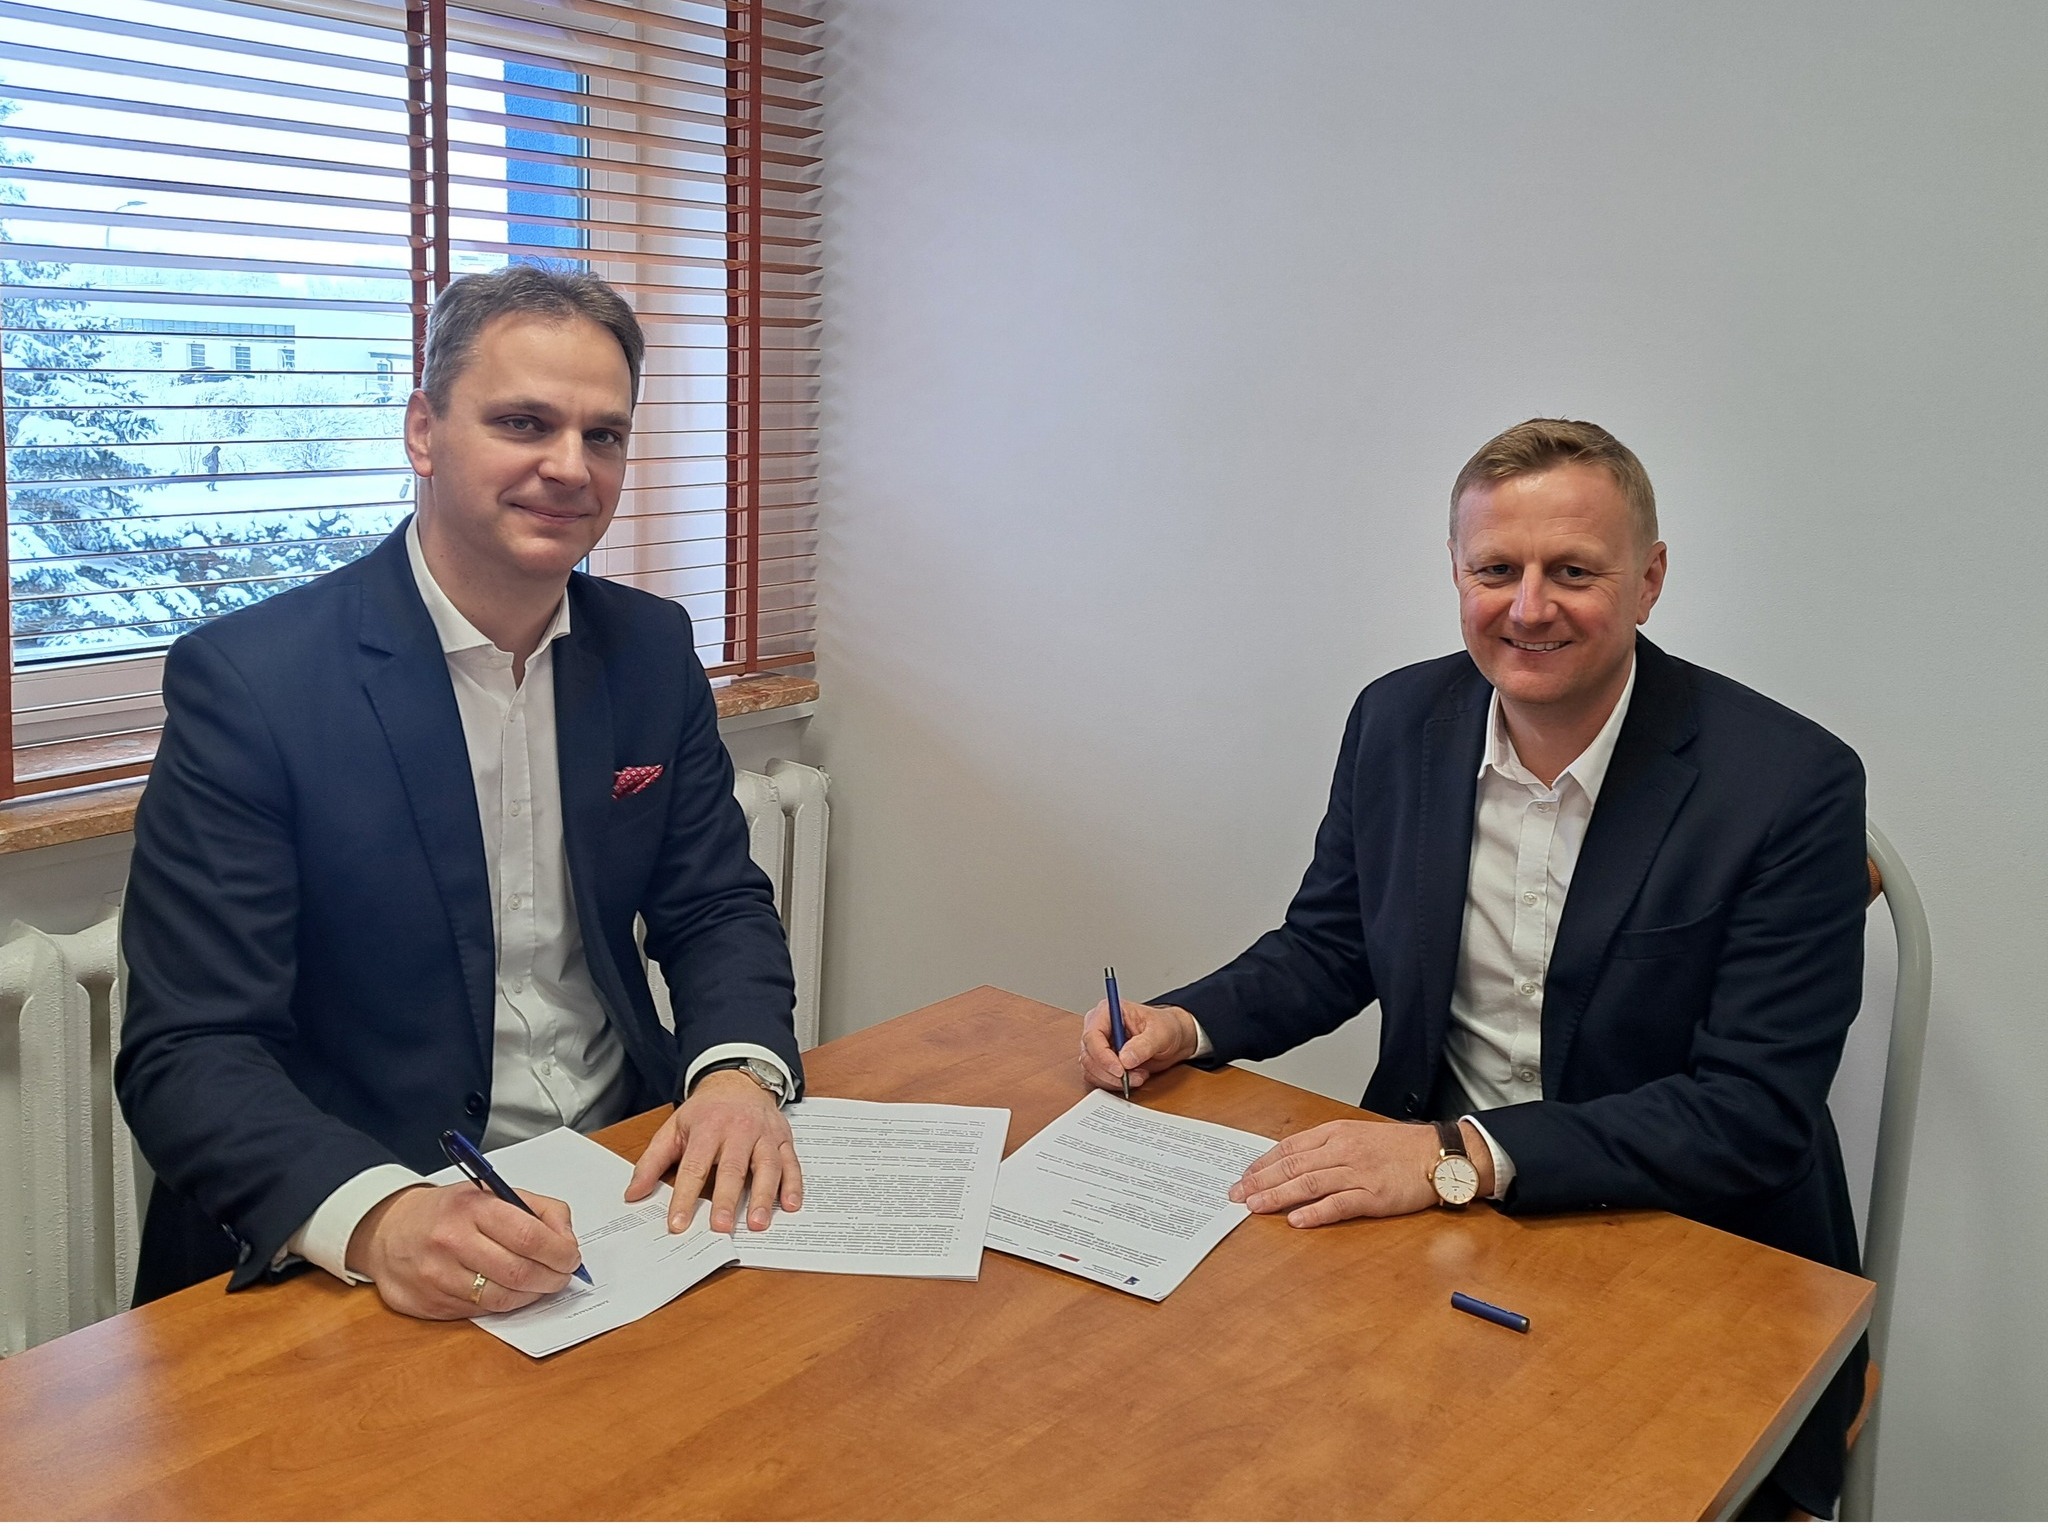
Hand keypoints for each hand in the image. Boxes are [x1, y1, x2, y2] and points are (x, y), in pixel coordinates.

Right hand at [346, 1181, 582, 1318]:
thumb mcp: (493, 1192)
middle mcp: (451, 1242)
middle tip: (562, 1275)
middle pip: (518, 1273)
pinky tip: (508, 1291)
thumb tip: (567, 1241)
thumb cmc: (451, 1211)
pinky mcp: (428, 1305)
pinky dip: (503, 1305)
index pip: (529, 1236)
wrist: (387, 1230)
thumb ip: (539, 1210)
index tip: (572, 1257)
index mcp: (471, 1208)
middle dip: (552, 1278)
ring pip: (501, 1300)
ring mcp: (436, 1277)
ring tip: (538, 1284)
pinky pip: (480, 1313)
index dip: (559, 1252)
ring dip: (530, 1296)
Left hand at [624, 1070, 803, 1234]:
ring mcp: (764, 1135)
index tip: (678, 1223)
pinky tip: (790, 1205)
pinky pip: (791, 1163)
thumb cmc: (705, 1111)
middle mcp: (738, 1130)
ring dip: (764, 1196)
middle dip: (727, 1199)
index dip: (685, 1197)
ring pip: (767, 1166)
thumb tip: (633, 1194)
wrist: (738, 1081)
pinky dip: (793, 1184)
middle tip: (721, 1227)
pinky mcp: (783, 1139)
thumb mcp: (673, 1128)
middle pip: (733, 1167)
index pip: (694, 1166)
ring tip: (757, 1223)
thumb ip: (652, 1162)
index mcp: (707, 1128)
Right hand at [1078, 998, 1200, 1090]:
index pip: (1092, 1036)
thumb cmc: (1166, 1027)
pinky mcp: (1102, 1061)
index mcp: (1108, 1012)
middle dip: (1110, 1072)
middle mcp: (1098, 1028)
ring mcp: (1098, 1046)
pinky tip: (1133, 1078)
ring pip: (1091, 1070)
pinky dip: (1114, 1084)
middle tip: (1133, 1077)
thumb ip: (1143, 1045)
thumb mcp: (1160, 1033)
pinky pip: (1098, 1078)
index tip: (1120, 1070)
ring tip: (1138, 1076)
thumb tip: (1125, 1059)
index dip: (1103, 1056)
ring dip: (1113, 1080)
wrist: (1173, 1038)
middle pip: (1088, 1055)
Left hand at [1229, 1118, 1492, 1226]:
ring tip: (1254, 1206)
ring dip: (1277, 1196)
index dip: (1263, 1163)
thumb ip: (1328, 1147)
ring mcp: (1357, 1173)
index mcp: (1336, 1133)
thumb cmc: (1400, 1147)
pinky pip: (1338, 1204)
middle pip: (1292, 1166)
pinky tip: (1296, 1220)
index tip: (1244, 1175)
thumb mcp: (1359, 1135)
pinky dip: (1315, 1213)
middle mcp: (1342, 1150)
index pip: (1290, 1148)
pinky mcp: (1374, 1195)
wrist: (1439, 1153)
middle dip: (1260, 1181)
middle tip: (1236, 1194)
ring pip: (1308, 1184)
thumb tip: (1294, 1161)